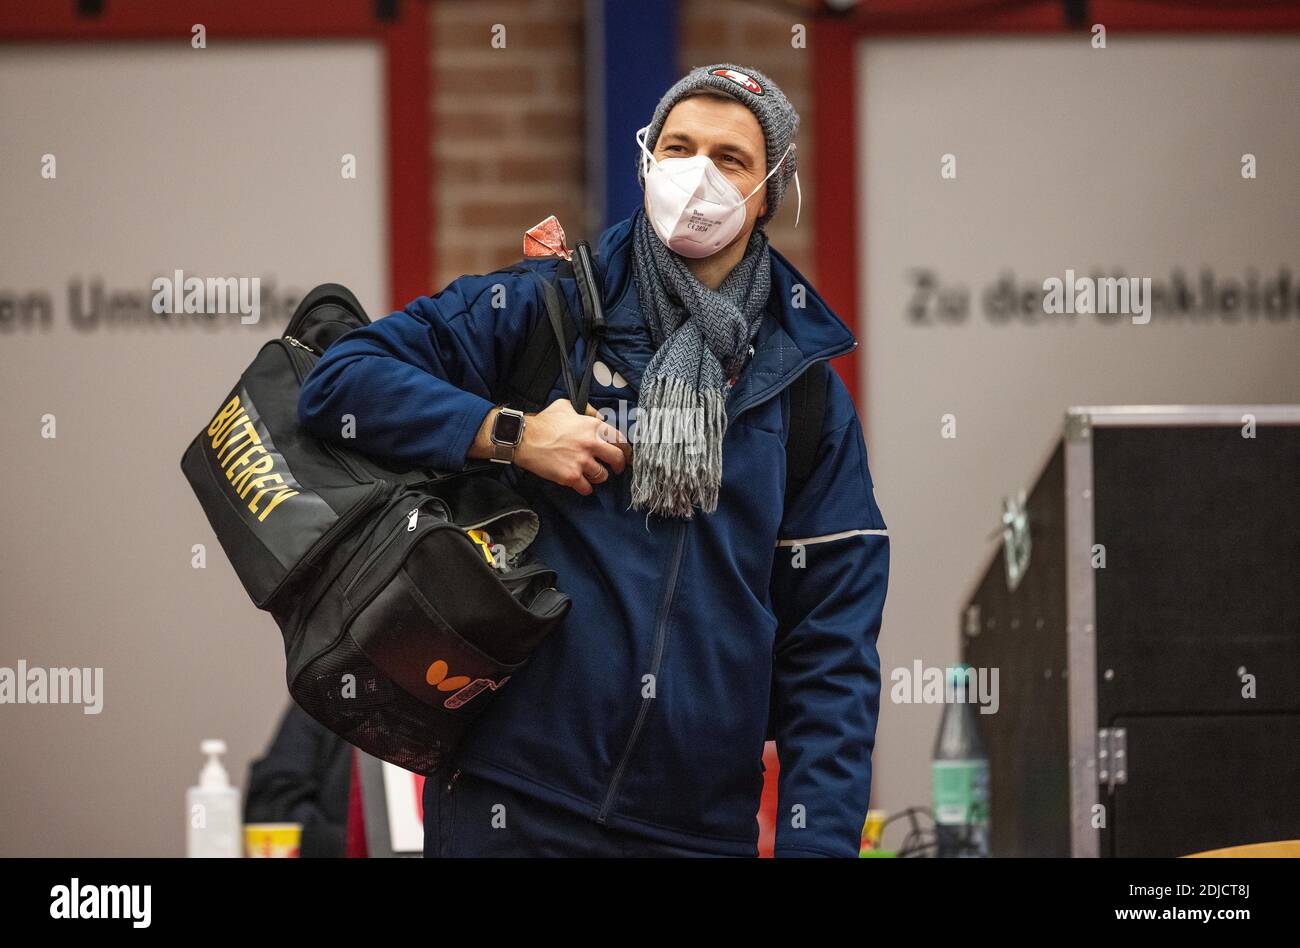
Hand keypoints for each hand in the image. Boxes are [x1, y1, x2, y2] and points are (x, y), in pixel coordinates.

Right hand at [515, 400, 629, 495]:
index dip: (625, 449)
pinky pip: (587, 488)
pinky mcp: (571, 476)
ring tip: (592, 475)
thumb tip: (601, 417)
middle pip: (618, 459)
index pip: (620, 439)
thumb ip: (587, 410)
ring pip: (603, 475)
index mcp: (594, 426)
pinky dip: (586, 488)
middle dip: (620, 466)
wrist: (524, 438)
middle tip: (617, 469)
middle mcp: (591, 444)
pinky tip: (582, 485)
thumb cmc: (544, 421)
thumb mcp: (567, 405)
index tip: (625, 454)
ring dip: (599, 477)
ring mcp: (582, 461)